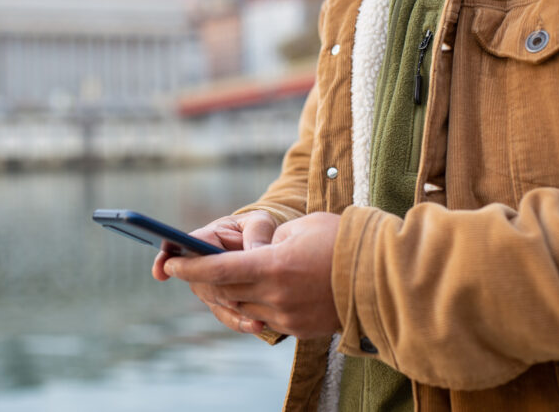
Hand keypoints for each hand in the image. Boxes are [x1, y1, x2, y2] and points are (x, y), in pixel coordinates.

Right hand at [152, 210, 277, 333]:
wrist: (262, 247)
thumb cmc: (256, 229)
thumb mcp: (259, 222)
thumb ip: (257, 232)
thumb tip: (257, 250)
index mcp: (204, 237)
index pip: (179, 247)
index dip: (167, 259)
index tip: (161, 270)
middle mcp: (199, 266)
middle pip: (198, 280)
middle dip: (215, 289)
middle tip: (235, 298)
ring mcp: (207, 288)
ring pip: (213, 301)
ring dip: (232, 307)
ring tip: (254, 316)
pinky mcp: (222, 305)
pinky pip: (227, 316)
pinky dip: (241, 322)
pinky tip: (257, 325)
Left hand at [163, 212, 342, 338]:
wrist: (386, 276)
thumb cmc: (345, 241)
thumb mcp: (301, 228)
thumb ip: (270, 243)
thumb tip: (253, 257)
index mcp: (274, 267)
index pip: (219, 270)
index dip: (191, 267)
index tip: (172, 262)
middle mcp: (277, 296)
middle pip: (226, 291)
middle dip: (206, 279)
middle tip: (192, 267)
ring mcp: (289, 317)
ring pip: (243, 307)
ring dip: (231, 292)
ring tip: (224, 276)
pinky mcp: (300, 329)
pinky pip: (265, 317)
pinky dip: (254, 303)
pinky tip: (256, 290)